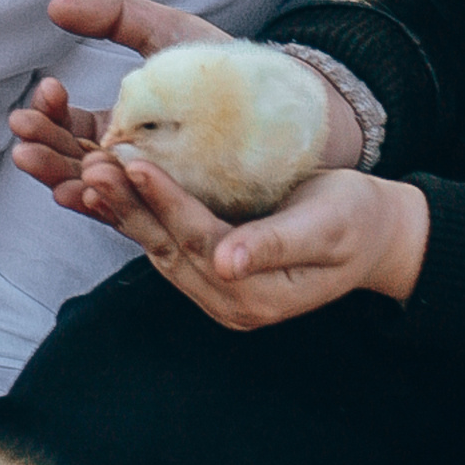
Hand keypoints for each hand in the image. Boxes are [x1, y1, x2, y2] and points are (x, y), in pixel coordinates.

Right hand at [9, 0, 365, 207]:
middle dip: (44, 149)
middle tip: (23, 135)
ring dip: (64, 180)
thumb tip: (54, 6)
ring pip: (95, 192)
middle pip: (72, 161)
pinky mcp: (176, 211)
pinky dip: (105, 206)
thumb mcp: (166, 30)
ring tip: (47, 169)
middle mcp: (127, 162)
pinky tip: (84, 194)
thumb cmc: (222, 67)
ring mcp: (149, 189)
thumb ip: (114, 16)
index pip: (69, 124)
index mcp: (118, 124)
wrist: (285, 103)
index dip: (50, 110)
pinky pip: (134, 214)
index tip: (46, 88)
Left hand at [74, 147, 430, 330]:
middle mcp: (228, 302)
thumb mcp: (327, 227)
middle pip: (168, 248)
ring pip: (159, 246)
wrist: (372, 236)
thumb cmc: (358, 221)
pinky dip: (138, 213)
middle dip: (129, 205)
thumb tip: (226, 266)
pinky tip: (113, 186)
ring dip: (124, 209)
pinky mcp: (208, 270)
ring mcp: (215, 291)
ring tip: (92, 169)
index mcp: (257, 295)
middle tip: (93, 163)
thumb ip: (275, 245)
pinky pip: (166, 241)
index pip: (199, 242)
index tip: (133, 163)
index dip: (165, 202)